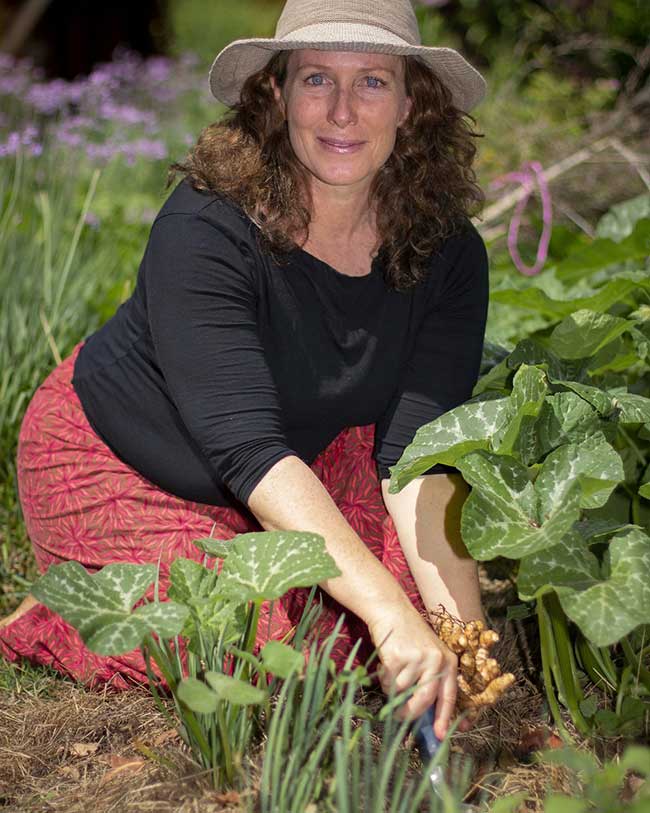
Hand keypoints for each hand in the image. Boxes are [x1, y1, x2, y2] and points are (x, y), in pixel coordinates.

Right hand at [367, 606, 457, 740]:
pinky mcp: (398, 657)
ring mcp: (417, 658)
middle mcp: (435, 660)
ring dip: (392, 688)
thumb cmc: (410, 636)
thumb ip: (431, 678)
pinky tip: (385, 664)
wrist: (392, 611)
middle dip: (410, 713)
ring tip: (392, 671)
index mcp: (447, 661)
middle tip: (400, 716)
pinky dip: (383, 678)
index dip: (444, 717)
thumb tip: (426, 715)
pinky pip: (389, 682)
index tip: (440, 736)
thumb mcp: (429, 654)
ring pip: (402, 692)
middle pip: (424, 700)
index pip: (449, 696)